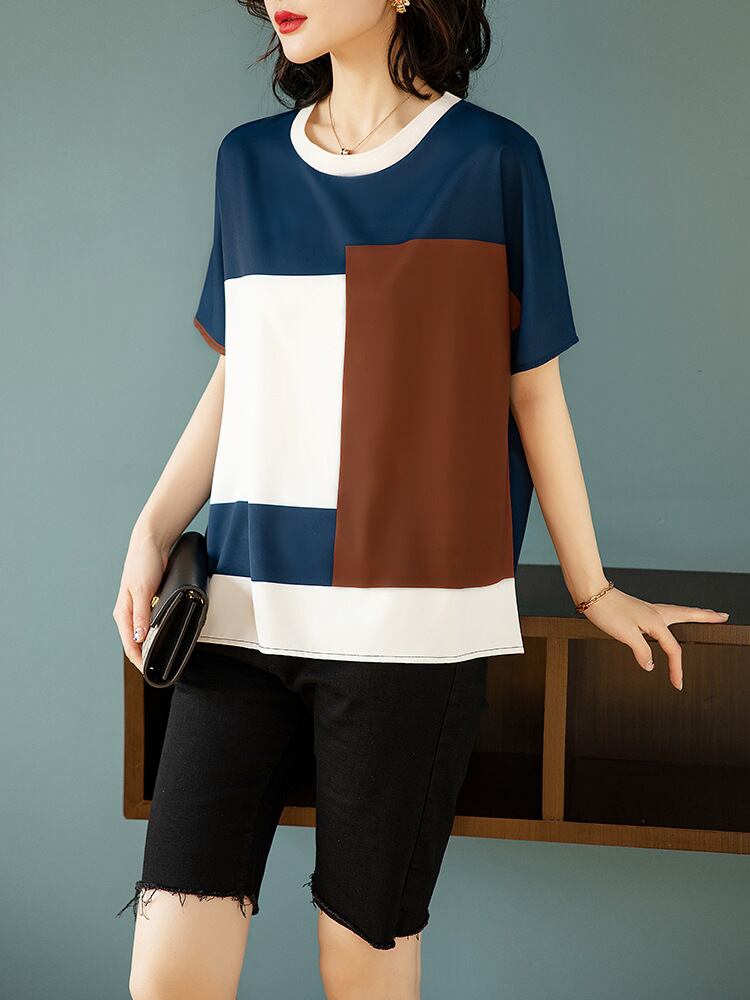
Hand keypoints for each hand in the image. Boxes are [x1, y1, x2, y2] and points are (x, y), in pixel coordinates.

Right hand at [112, 531, 169, 672]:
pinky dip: (155, 632)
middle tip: (159, 670)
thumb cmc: (143, 563)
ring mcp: (137, 608)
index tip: (150, 673)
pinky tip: (164, 636)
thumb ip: (141, 615)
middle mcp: (128, 613)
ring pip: (142, 634)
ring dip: (150, 645)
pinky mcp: (147, 602)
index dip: (139, 660)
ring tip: (162, 658)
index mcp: (123, 613)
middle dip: (145, 657)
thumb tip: (139, 638)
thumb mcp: (143, 590)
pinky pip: (149, 623)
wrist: (150, 543)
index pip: (130, 644)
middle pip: (135, 643)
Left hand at [580, 587, 729, 690]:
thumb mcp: (625, 635)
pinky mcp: (640, 609)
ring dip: (694, 613)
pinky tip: (672, 619)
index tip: (677, 685)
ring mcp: (649, 609)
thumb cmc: (607, 611)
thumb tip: (651, 665)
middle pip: (689, 615)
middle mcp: (656, 613)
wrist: (592, 593)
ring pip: (678, 612)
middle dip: (707, 617)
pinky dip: (677, 615)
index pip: (673, 650)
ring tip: (706, 614)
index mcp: (656, 621)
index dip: (676, 669)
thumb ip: (641, 651)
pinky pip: (666, 613)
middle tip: (723, 617)